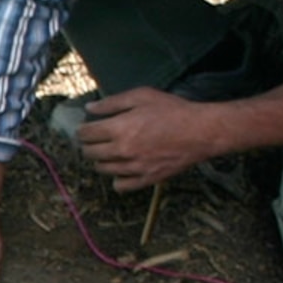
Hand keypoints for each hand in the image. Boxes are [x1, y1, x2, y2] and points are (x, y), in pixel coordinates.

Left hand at [75, 87, 228, 190]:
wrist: (201, 132)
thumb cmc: (173, 110)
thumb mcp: (142, 96)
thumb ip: (112, 103)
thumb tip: (89, 108)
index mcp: (119, 128)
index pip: (86, 134)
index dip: (82, 130)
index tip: (85, 128)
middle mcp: (123, 151)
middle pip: (90, 153)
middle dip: (88, 145)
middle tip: (94, 139)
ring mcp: (134, 167)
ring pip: (103, 169)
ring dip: (101, 160)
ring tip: (108, 151)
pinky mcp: (146, 179)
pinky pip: (120, 186)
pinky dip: (116, 179)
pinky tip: (121, 169)